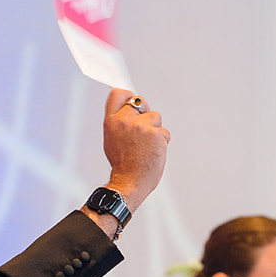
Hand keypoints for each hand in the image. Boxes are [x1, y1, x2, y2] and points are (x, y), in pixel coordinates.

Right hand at [101, 89, 169, 210]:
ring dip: (155, 129)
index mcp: (111, 122)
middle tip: (143, 130)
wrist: (129, 182)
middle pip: (140, 102)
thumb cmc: (122, 164)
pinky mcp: (156, 133)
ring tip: (146, 146)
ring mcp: (140, 126)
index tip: (132, 100)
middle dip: (144, 113)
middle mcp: (124, 121)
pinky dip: (162, 142)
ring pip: (155, 116)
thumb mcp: (112, 139)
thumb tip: (130, 108)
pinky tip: (153, 152)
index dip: (127, 95)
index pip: (118, 94)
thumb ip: (119, 122)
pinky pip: (164, 132)